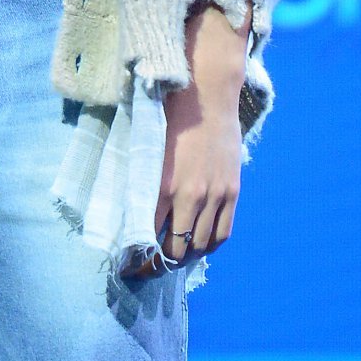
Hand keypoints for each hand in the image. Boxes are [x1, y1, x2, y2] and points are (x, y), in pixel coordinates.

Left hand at [122, 0, 252, 279]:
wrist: (208, 93)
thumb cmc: (171, 115)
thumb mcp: (148, 150)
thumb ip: (142, 182)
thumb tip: (129, 213)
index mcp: (164, 185)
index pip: (148, 235)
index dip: (137, 257)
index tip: (127, 266)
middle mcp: (191, 196)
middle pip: (176, 248)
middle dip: (160, 263)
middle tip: (148, 268)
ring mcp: (216, 195)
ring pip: (201, 245)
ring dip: (186, 256)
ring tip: (173, 257)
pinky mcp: (232, 191)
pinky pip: (223, 232)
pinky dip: (210, 245)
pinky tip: (199, 245)